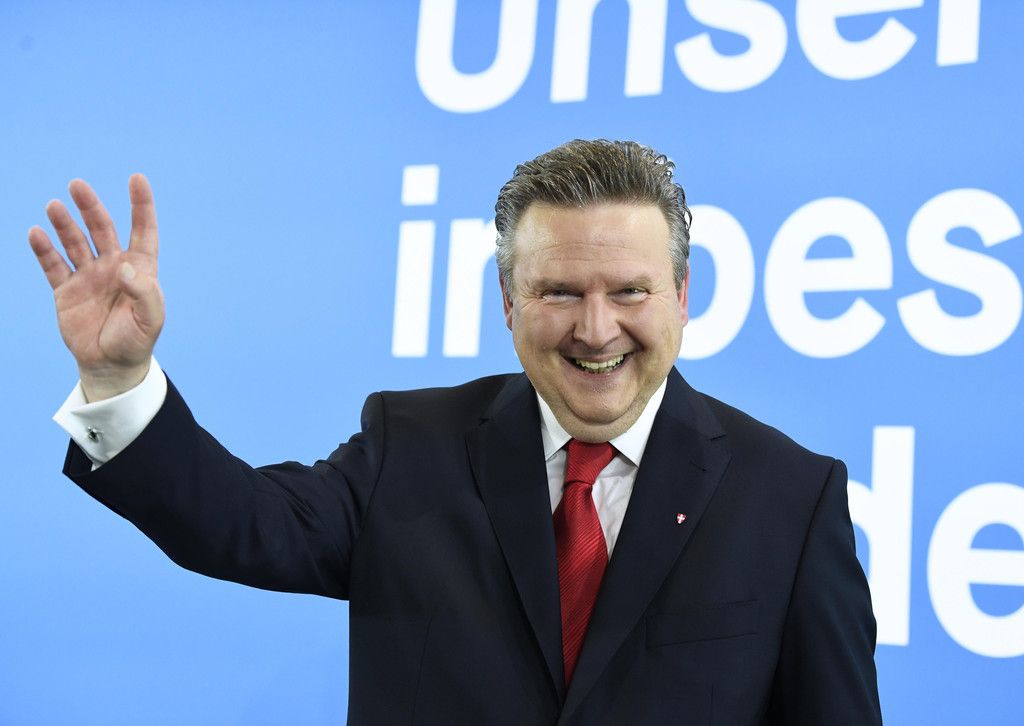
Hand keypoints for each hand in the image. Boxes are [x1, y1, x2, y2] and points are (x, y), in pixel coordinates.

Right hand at [29, 175, 164, 400]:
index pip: (142, 231)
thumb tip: (124, 267)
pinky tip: (36, 234)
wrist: (111, 365)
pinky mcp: (66, 290)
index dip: (141, 205)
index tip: (136, 179)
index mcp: (140, 269)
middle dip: (91, 207)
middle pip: (102, 229)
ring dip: (65, 224)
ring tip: (54, 206)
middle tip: (78, 185)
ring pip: (75, 242)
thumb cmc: (137, 340)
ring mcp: (88, 276)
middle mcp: (113, 266)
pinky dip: (44, 250)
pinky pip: (53, 265)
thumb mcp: (150, 319)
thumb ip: (144, 293)